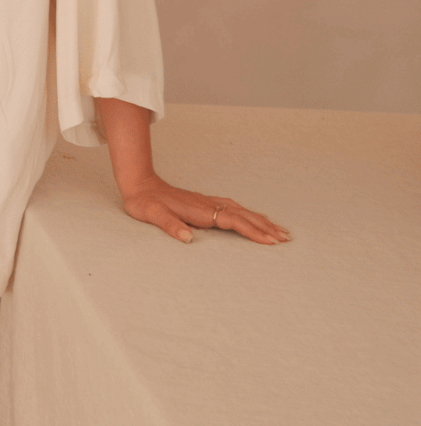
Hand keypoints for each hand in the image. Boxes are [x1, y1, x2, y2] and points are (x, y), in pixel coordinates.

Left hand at [118, 175, 288, 245]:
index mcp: (200, 210)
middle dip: (265, 227)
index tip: (270, 241)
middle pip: (244, 215)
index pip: (233, 221)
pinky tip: (254, 217)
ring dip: (261, 221)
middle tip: (286, 238)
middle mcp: (209, 205)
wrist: (139, 184)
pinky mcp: (205, 202)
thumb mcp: (152, 215)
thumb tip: (186, 237)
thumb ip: (169, 225)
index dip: (252, 231)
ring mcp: (208, 202)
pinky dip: (249, 215)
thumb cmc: (145, 202)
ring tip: (279, 230)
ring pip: (242, 211)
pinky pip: (234, 208)